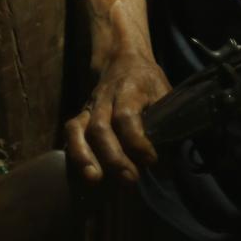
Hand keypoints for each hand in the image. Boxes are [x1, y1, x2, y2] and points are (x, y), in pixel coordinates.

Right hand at [64, 53, 171, 184]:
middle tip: (130, 179)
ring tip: (96, 180)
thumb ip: (167, 123)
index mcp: (130, 89)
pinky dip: (74, 152)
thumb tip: (169, 163)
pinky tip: (84, 173)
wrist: (123, 60)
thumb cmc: (147, 82)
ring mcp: (90, 106)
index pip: (127, 116)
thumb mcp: (164, 93)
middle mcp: (105, 97)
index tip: (152, 160)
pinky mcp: (81, 115)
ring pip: (80, 130)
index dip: (138, 141)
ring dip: (86, 157)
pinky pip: (71, 132)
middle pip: (101, 127)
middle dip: (114, 157)